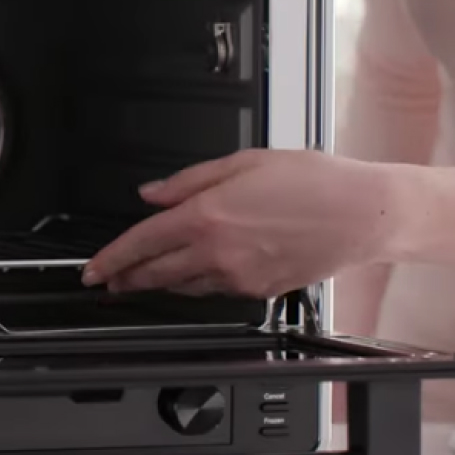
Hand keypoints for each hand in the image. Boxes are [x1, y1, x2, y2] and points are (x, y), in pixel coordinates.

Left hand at [82, 149, 397, 298]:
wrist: (362, 214)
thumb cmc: (313, 181)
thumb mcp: (243, 162)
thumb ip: (189, 181)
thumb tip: (152, 192)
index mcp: (209, 215)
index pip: (143, 242)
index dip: (110, 258)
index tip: (93, 270)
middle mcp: (219, 252)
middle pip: (156, 273)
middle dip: (126, 279)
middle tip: (109, 281)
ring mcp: (239, 278)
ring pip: (183, 286)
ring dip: (158, 283)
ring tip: (142, 280)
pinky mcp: (259, 291)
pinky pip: (215, 291)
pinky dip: (196, 284)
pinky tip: (192, 276)